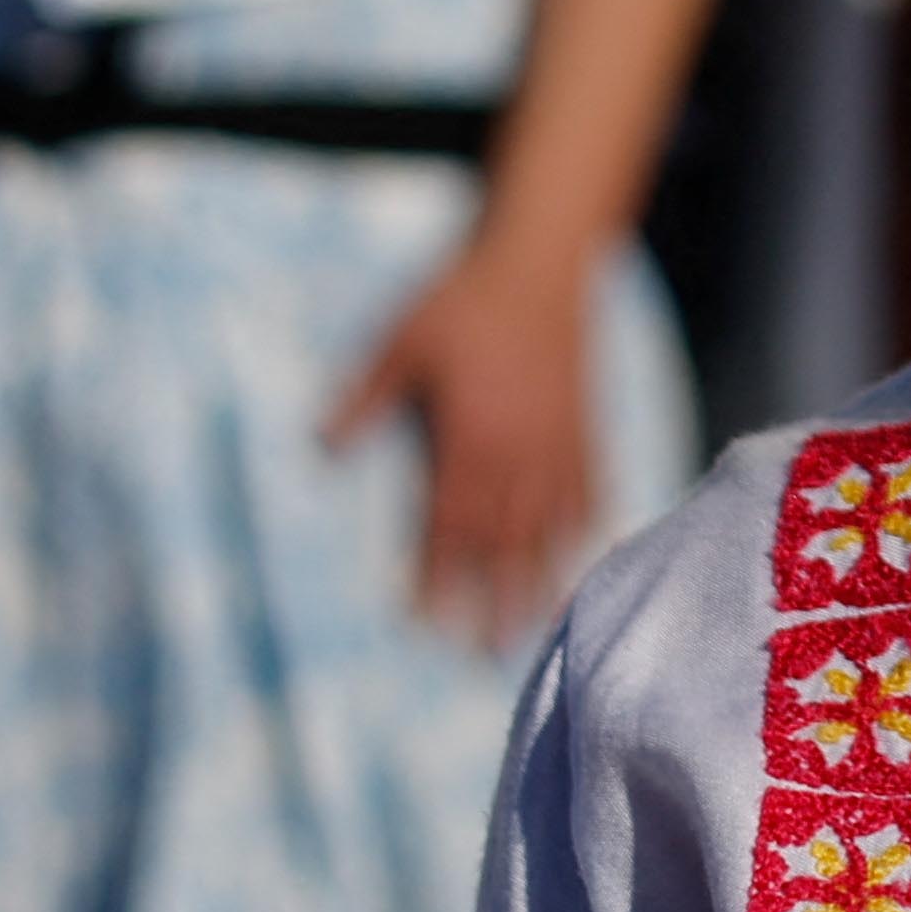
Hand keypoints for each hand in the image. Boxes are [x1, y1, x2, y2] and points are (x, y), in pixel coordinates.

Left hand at [328, 225, 603, 649]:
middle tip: (489, 654)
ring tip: (539, 623)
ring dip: (542, 575)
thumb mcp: (403, 340)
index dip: (440, 575)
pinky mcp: (584, 420)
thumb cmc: (464, 298)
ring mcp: (558, 437)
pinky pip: (590, 483)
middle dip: (496, 598)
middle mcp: (519, 449)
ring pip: (551, 522)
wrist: (541, 258)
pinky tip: (585, 549)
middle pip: (506, 538)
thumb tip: (320, 448)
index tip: (428, 624)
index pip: (451, 522)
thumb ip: (365, 398)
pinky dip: (588, 520)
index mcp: (470, 437)